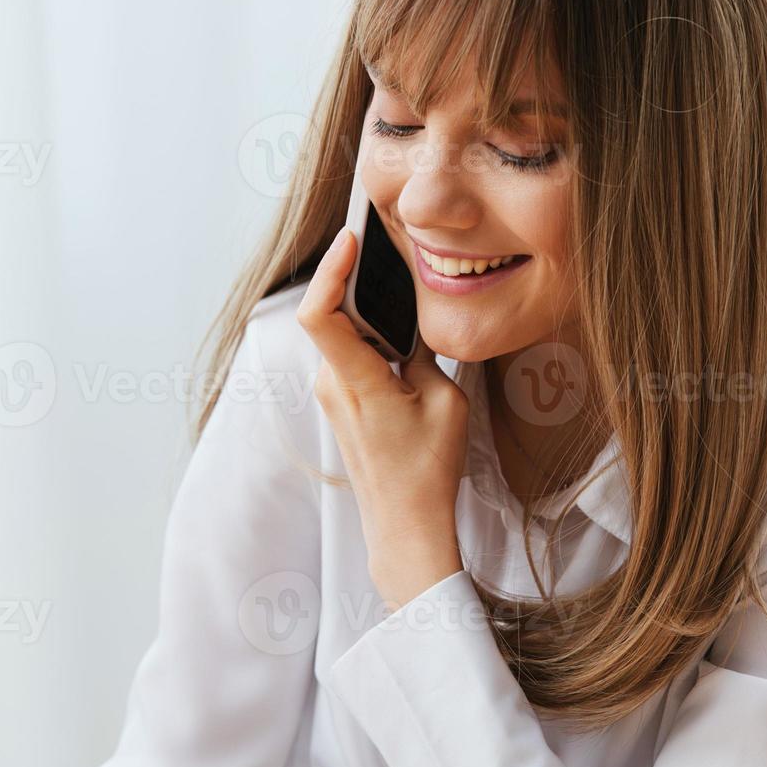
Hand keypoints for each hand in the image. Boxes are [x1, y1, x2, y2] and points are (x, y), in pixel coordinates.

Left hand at [296, 226, 468, 610]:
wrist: (404, 526)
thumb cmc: (427, 471)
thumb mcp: (445, 401)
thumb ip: (426, 353)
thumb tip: (416, 322)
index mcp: (355, 381)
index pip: (321, 314)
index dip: (330, 270)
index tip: (351, 239)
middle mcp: (332, 385)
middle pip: (335, 314)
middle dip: (361, 283)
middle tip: (392, 254)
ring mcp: (332, 396)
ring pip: (345, 335)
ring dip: (371, 315)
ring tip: (408, 298)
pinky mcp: (340, 404)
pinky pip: (350, 356)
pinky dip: (372, 339)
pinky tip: (403, 341)